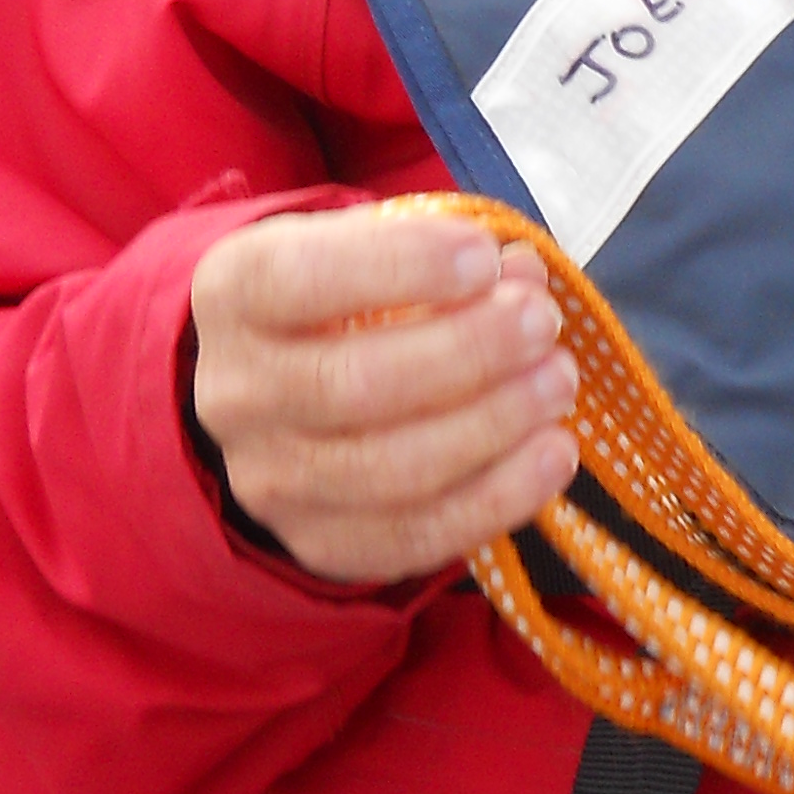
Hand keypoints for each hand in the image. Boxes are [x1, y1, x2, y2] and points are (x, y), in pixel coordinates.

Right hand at [188, 201, 577, 585]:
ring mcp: (271, 481)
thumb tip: (524, 275)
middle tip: (541, 322)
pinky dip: (498, 498)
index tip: (485, 255)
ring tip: (558, 381)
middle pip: (354, 385)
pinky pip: (415, 536)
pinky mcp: (319, 544)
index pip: (299, 279)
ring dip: (493, 425)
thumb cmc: (340, 299)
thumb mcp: (370, 248)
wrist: (279, 393)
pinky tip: (553, 452)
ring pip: (390, 471)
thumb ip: (442, 253)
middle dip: (468, 352)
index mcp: (235, 295)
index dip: (400, 266)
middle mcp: (237, 394)